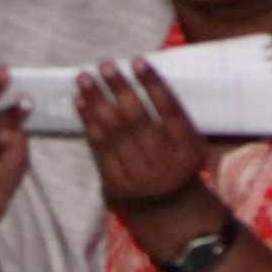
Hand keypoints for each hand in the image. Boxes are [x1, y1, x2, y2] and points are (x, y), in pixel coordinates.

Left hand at [77, 61, 225, 254]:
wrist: (169, 210)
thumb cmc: (179, 163)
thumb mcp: (191, 142)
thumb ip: (175, 115)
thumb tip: (145, 74)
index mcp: (186, 146)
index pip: (169, 109)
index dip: (153, 84)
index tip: (138, 60)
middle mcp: (162, 160)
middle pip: (136, 118)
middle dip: (118, 88)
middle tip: (104, 64)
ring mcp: (137, 174)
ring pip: (113, 132)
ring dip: (96, 101)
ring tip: (84, 77)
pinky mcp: (115, 182)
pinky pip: (98, 148)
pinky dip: (88, 122)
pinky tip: (80, 102)